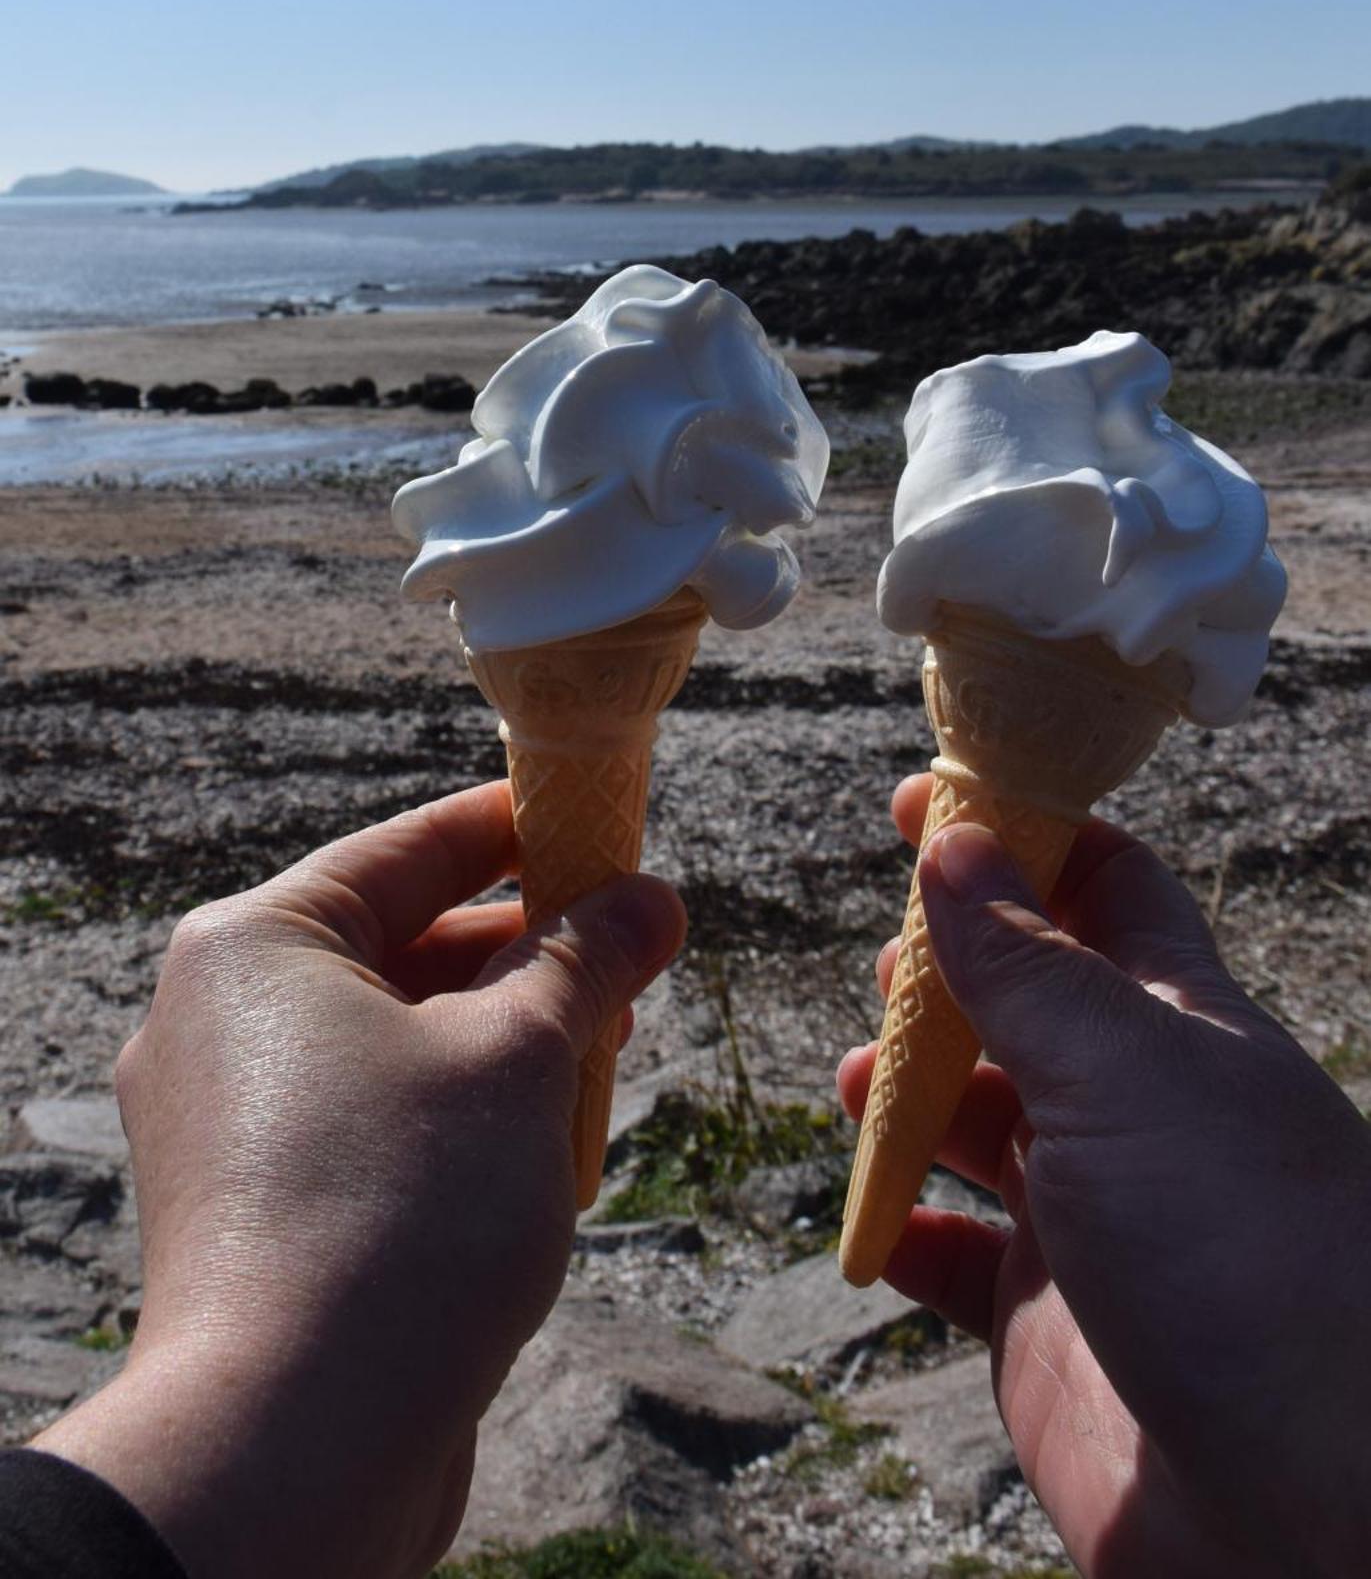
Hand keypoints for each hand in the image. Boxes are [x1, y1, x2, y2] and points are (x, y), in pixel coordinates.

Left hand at [36, 781, 684, 1578]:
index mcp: (256, 946)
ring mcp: (233, 1122)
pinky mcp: (262, 1209)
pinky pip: (377, 1122)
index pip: (409, 849)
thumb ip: (586, 961)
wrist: (293, 1450)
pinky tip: (547, 1144)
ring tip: (607, 1054)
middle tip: (636, 957)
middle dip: (528, 954)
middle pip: (404, 944)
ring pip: (398, 1040)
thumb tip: (653, 897)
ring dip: (506, 1041)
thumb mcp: (519, 1057)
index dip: (521, 832)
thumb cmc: (402, 1212)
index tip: (610, 828)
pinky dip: (461, 1116)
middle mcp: (222, 1021)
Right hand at [839, 776, 1370, 1578]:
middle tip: (889, 964)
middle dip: (948, 971)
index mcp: (1180, 1025)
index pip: (1104, 890)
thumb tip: (950, 837)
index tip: (925, 803)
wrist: (1303, 1511)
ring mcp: (1092, 1219)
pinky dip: (901, 1232)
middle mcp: (1137, 1112)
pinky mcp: (1048, 1326)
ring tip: (860, 1079)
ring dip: (908, 1095)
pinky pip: (952, 1259)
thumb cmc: (1244, 1253)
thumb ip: (1024, 961)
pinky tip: (873, 1222)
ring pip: (977, 1124)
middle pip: (1025, 1004)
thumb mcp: (1125, 1070)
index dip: (1019, 837)